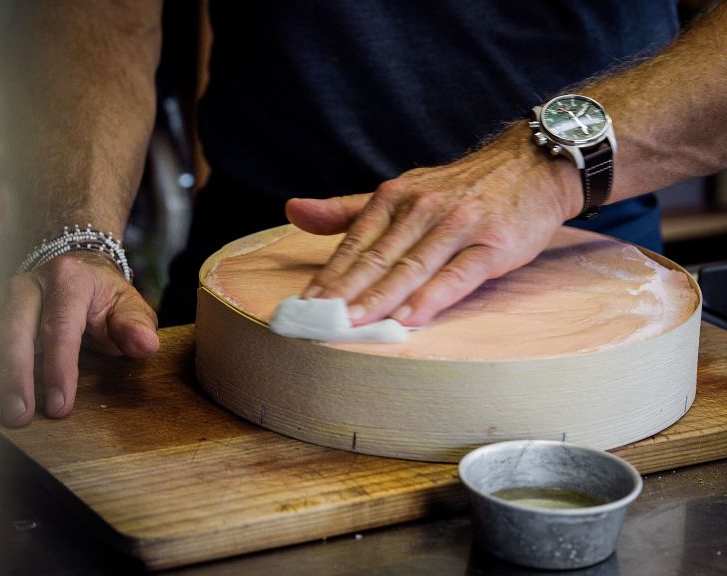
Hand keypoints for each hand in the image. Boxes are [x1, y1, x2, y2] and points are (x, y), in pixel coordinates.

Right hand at [0, 253, 158, 426]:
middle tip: (21, 416)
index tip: (60, 405)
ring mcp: (3, 297)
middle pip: (15, 331)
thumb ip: (137, 327)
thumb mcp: (129, 307)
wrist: (78, 273)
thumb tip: (145, 345)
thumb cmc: (105, 299)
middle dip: (16, 378)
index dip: (59, 368)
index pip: (61, 326)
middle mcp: (29, 285)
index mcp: (69, 279)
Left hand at [286, 124, 581, 326]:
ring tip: (351, 323)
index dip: (329, 275)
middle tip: (317, 321)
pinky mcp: (492, 244)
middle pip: (377, 258)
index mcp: (396, 197)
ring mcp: (459, 226)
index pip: (355, 243)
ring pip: (412, 267)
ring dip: (380, 298)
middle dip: (345, 292)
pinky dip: (432, 297)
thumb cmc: (461, 189)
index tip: (304, 305)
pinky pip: (458, 275)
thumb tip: (294, 210)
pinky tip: (410, 318)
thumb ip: (349, 210)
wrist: (531, 166)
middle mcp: (423, 209)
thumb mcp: (403, 191)